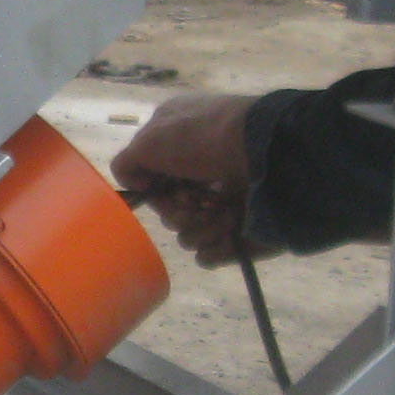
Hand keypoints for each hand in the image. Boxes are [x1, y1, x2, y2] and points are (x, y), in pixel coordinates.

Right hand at [112, 92, 254, 266]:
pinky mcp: (243, 228)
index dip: (153, 191)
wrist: (266, 151)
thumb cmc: (204, 139)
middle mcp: (202, 173)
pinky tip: (229, 232)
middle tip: (194, 201)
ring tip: (224, 213)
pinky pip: (210, 254)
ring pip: (188, 236)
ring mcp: (224, 201)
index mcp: (181, 147)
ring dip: (200, 228)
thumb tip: (137, 185)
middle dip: (178, 213)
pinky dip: (216, 247)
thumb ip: (127, 164)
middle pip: (171, 213)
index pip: (154, 182)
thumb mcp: (150, 139)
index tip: (159, 188)